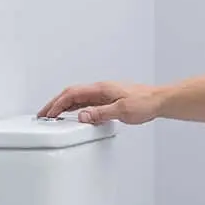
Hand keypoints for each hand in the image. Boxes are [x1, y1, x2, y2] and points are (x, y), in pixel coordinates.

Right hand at [37, 80, 162, 125]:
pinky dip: (77, 108)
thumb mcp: (122, 111)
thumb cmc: (145, 103)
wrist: (160, 101)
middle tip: (44, 114)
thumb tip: (82, 116)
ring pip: (79, 98)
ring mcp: (105, 94)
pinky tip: (76, 114)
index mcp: (101, 89)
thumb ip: (100, 114)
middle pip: (72, 94)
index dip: (57, 104)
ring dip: (65, 106)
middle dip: (56, 104)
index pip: (72, 94)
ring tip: (54, 115)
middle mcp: (101, 89)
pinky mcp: (110, 99)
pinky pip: (88, 102)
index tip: (47, 113)